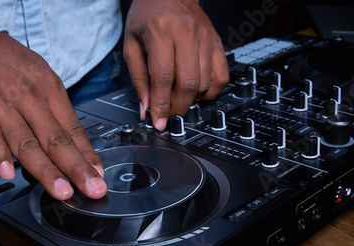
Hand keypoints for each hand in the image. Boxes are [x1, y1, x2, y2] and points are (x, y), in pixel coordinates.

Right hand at [0, 33, 106, 199]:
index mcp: (50, 89)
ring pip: (27, 141)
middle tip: (91, 189)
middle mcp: (30, 97)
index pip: (73, 129)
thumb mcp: (41, 78)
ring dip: (45, 169)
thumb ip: (56, 114)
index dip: (87, 155)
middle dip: (76, 167)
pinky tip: (6, 170)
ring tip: (60, 189)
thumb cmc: (7, 63)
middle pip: (56, 139)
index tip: (98, 176)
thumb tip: (77, 146)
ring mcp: (3, 104)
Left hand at [124, 0, 229, 129]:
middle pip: (188, 83)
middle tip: (168, 114)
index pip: (163, 77)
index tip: (158, 121)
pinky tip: (197, 91)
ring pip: (205, 83)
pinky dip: (211, 91)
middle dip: (177, 107)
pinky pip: (222, 76)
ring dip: (192, 100)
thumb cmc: (147, 16)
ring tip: (178, 99)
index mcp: (160, 31)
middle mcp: (186, 33)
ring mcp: (206, 38)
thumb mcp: (132, 46)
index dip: (161, 104)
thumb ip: (139, 79)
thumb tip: (147, 109)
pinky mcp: (218, 43)